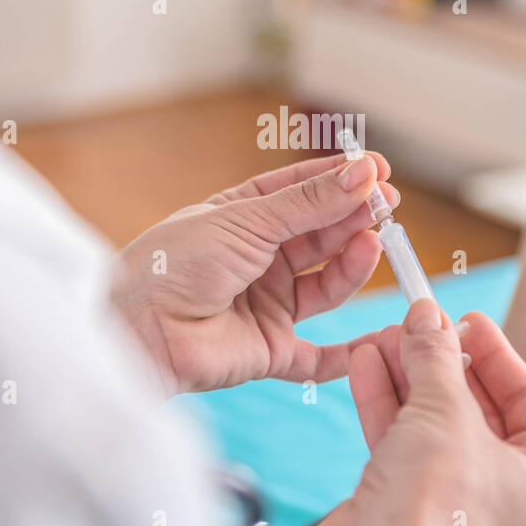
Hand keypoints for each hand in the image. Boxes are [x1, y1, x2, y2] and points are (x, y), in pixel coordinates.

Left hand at [109, 152, 399, 394]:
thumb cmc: (176, 263)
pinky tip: (382, 335)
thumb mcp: (247, 220)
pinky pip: (318, 357)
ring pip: (326, 285)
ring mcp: (266, 305)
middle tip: (386, 203)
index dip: (339, 179)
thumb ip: (309, 202)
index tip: (378, 168)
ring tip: (371, 240)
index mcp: (242, 218)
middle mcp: (257, 260)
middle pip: (319, 235)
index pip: (301, 191)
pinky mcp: (270, 351)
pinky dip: (349, 354)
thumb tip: (364, 172)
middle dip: (352, 217)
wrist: (139, 328)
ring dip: (352, 263)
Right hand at [311, 300, 525, 525]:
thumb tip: (426, 317)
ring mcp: (459, 508)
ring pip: (435, 427)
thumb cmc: (437, 506)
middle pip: (479, 411)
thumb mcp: (445, 410)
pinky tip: (367, 365)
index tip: (466, 319)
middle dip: (441, 363)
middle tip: (418, 324)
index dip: (495, 353)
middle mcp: (513, 502)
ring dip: (407, 378)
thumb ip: (437, 357)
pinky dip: (386, 407)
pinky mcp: (412, 512)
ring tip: (384, 336)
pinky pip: (405, 448)